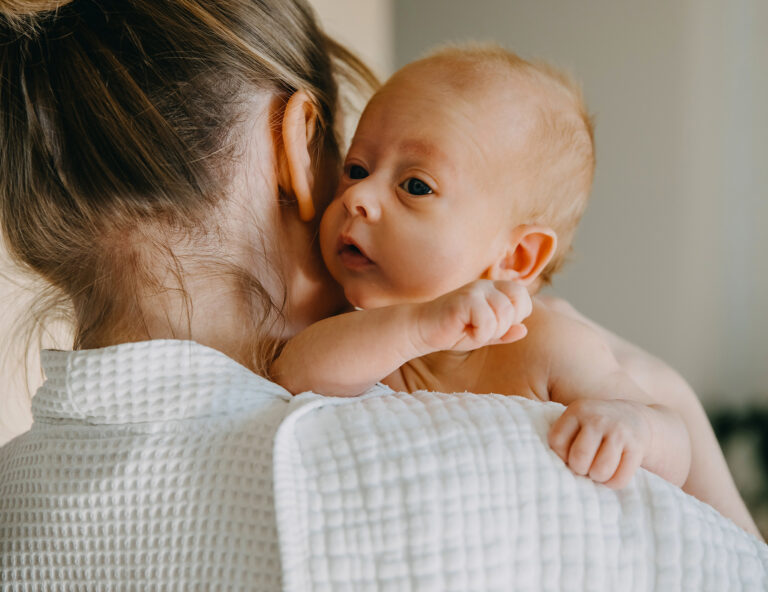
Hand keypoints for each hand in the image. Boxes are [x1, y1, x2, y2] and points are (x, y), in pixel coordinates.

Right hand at [415, 279, 531, 351]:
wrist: (422, 329)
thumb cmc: (453, 331)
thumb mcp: (484, 334)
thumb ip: (504, 333)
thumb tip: (524, 330)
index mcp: (494, 289)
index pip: (523, 296)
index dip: (517, 315)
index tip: (497, 326)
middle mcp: (486, 285)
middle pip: (517, 302)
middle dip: (506, 324)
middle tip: (486, 331)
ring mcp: (474, 290)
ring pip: (504, 313)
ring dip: (491, 331)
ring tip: (474, 332)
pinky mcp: (464, 299)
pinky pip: (487, 320)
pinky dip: (479, 334)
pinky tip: (465, 332)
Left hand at [548, 399, 651, 488]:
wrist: (634, 418)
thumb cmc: (595, 427)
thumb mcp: (577, 420)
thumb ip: (563, 436)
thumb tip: (547, 466)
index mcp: (577, 410)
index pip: (557, 442)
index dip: (560, 455)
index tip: (569, 454)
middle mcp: (597, 418)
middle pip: (578, 459)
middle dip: (580, 469)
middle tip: (585, 465)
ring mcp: (618, 431)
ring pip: (600, 471)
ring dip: (597, 477)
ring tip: (598, 469)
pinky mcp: (636, 447)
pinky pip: (619, 479)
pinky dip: (613, 483)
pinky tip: (613, 473)